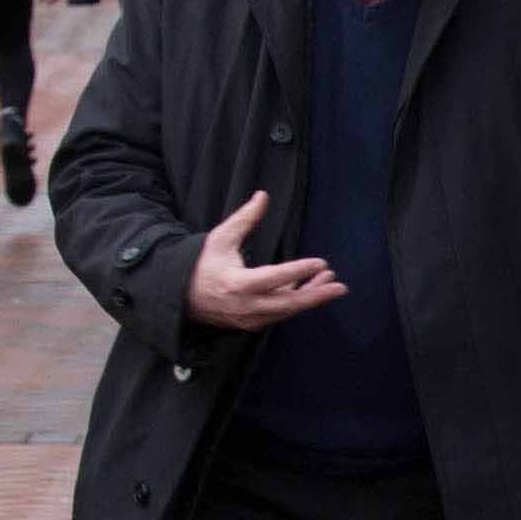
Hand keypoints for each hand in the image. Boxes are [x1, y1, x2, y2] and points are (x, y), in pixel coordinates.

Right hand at [182, 189, 343, 331]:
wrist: (179, 295)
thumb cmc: (201, 263)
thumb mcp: (220, 238)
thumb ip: (244, 218)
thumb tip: (263, 195)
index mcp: (237, 283)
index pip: (275, 277)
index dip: (300, 270)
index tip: (321, 262)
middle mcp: (245, 305)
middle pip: (289, 303)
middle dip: (317, 295)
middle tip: (341, 286)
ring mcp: (248, 318)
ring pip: (287, 310)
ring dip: (310, 297)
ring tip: (331, 283)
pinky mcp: (251, 324)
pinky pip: (279, 313)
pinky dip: (295, 302)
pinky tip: (308, 288)